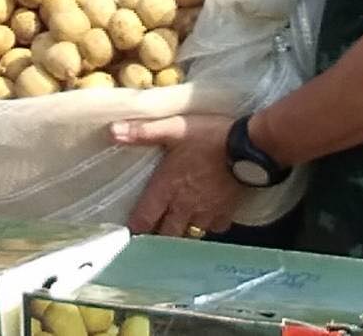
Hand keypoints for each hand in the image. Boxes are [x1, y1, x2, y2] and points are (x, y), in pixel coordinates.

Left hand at [111, 113, 245, 236]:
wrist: (250, 147)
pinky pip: (213, 228)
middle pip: (166, 234)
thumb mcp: (173, 128)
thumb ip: (143, 132)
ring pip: (189, 234)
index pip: (144, 219)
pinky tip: (205, 217)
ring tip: (175, 227)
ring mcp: (206, 213)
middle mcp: (184, 206)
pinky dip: (207, 226)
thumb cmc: (209, 136)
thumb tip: (112, 132)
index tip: (128, 231)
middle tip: (151, 231)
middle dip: (157, 235)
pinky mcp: (226, 213)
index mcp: (167, 187)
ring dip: (180, 232)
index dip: (134, 228)